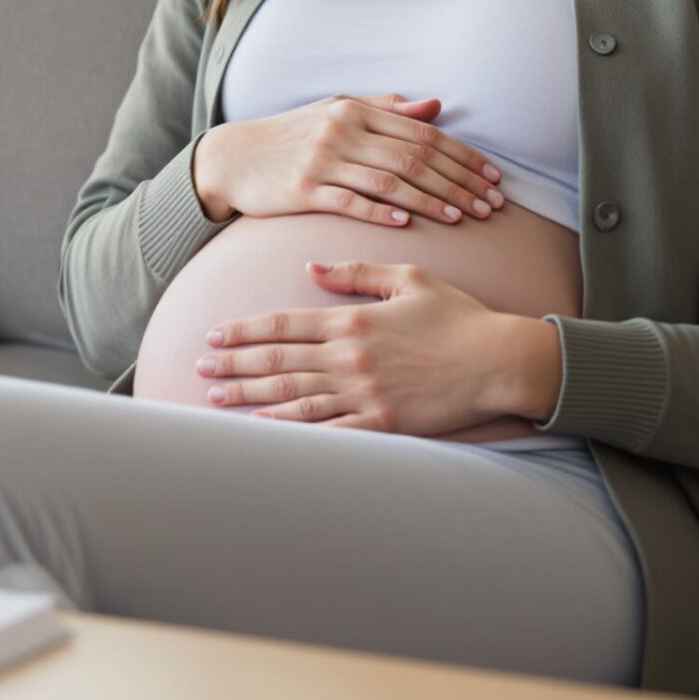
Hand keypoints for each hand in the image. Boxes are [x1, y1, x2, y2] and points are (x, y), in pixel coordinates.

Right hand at [192, 92, 506, 227]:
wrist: (233, 158)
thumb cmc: (291, 137)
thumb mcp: (336, 112)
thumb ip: (387, 110)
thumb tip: (437, 107)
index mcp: (356, 110)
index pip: (424, 133)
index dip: (463, 156)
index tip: (493, 177)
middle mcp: (343, 131)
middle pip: (414, 158)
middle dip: (459, 183)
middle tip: (491, 205)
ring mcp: (322, 160)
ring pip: (389, 181)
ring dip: (430, 201)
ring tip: (462, 218)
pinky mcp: (303, 190)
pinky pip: (349, 202)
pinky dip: (380, 213)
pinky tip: (408, 225)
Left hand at [193, 260, 526, 434]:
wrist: (499, 362)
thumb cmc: (457, 317)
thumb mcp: (408, 279)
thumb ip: (356, 272)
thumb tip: (311, 269)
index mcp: (353, 321)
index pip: (283, 325)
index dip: (244, 330)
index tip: (214, 332)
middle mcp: (350, 358)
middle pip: (277, 362)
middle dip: (233, 363)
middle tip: (199, 364)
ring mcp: (363, 394)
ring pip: (292, 397)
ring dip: (249, 397)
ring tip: (216, 396)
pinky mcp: (381, 423)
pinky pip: (326, 429)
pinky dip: (290, 430)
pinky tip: (262, 428)